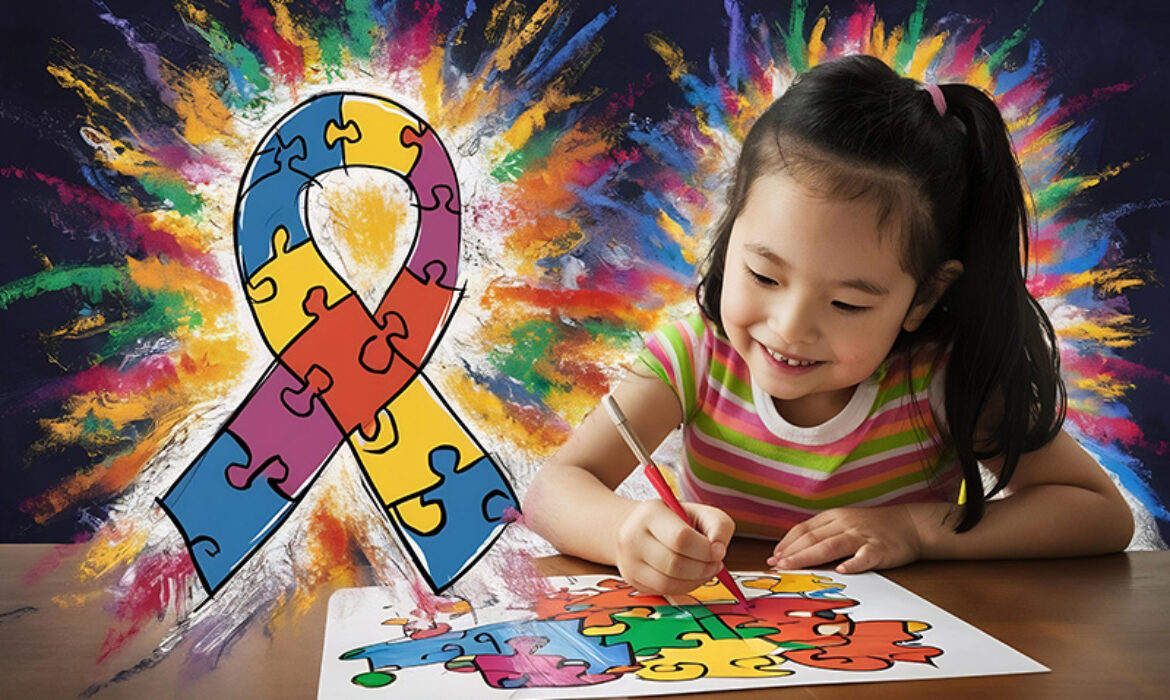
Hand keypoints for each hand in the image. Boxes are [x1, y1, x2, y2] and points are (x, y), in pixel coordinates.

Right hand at [615, 500, 734, 595]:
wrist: (638, 526)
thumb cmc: (674, 519)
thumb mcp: (700, 512)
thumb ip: (717, 525)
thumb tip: (718, 550)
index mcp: (650, 513)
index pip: (681, 538)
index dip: (705, 550)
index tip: (718, 552)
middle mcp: (632, 536)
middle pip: (674, 563)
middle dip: (703, 568)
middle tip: (715, 564)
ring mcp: (629, 561)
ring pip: (667, 582)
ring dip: (695, 581)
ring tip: (705, 570)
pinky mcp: (632, 579)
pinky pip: (663, 591)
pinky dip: (683, 587)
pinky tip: (691, 577)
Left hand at [767, 506, 922, 573]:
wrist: (909, 525)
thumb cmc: (872, 528)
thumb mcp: (844, 525)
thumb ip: (822, 536)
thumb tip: (793, 553)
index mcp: (834, 517)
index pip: (804, 530)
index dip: (786, 544)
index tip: (773, 558)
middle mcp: (845, 524)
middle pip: (813, 538)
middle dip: (791, 553)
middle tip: (776, 566)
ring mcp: (862, 536)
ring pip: (830, 546)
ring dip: (808, 557)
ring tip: (791, 567)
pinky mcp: (879, 549)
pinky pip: (864, 556)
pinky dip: (852, 563)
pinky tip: (841, 570)